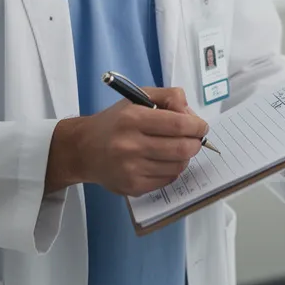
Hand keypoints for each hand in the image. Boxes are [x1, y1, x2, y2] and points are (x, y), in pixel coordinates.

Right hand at [46, 87, 208, 196]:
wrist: (83, 149)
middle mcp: (130, 145)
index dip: (197, 126)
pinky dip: (172, 170)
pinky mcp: (133, 187)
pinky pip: (167, 180)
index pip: (178, 124)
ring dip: (184, 157)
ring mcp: (131, 169)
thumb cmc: (115, 121)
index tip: (201, 127)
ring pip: (178, 166)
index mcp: (132, 118)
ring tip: (176, 149)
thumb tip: (191, 115)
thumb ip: (168, 97)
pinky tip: (163, 161)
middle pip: (182, 148)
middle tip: (194, 139)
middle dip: (195, 143)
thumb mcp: (137, 98)